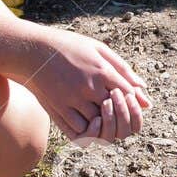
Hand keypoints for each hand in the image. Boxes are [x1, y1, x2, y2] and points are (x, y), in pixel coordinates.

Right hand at [12, 25, 151, 141]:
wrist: (33, 50)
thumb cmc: (69, 47)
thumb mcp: (98, 49)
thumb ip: (122, 69)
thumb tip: (143, 89)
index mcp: (102, 71)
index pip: (128, 94)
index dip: (131, 99)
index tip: (126, 97)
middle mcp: (89, 87)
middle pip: (116, 112)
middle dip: (120, 113)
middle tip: (115, 109)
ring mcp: (73, 99)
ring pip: (99, 124)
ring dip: (103, 123)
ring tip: (101, 113)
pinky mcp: (59, 108)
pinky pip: (79, 129)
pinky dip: (87, 129)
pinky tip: (88, 119)